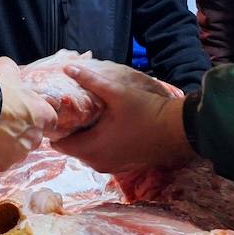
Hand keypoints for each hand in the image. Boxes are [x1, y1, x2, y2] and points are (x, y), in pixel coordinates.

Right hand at [0, 58, 56, 172]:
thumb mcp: (7, 69)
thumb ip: (16, 75)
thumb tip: (12, 73)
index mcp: (42, 114)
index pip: (49, 121)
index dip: (35, 118)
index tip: (23, 115)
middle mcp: (35, 136)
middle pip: (33, 138)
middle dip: (22, 133)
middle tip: (2, 124)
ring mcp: (19, 153)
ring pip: (17, 152)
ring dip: (7, 146)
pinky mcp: (2, 165)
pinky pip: (0, 162)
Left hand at [51, 61, 192, 173]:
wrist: (177, 131)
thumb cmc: (146, 112)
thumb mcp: (118, 93)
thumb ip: (91, 81)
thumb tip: (68, 67)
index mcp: (92, 147)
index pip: (59, 145)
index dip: (56, 129)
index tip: (58, 114)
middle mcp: (97, 162)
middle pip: (72, 149)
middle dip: (70, 133)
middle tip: (71, 113)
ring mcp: (110, 167)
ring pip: (86, 153)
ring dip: (84, 139)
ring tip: (87, 118)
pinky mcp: (121, 167)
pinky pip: (100, 156)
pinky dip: (98, 145)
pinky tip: (104, 128)